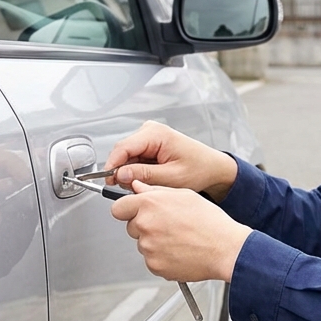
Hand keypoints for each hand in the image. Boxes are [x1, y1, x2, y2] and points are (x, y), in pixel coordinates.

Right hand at [105, 121, 238, 201]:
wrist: (212, 168)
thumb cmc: (200, 168)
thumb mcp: (171, 177)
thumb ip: (143, 175)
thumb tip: (120, 175)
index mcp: (156, 134)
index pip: (123, 147)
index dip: (112, 166)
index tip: (108, 181)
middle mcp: (150, 131)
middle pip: (123, 153)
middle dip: (124, 173)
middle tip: (134, 188)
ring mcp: (149, 138)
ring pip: (127, 158)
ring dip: (132, 174)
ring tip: (150, 183)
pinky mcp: (149, 146)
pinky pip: (134, 160)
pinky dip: (137, 172)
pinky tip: (151, 179)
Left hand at [110, 180, 250, 282]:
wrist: (225, 249)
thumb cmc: (210, 222)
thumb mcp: (184, 195)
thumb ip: (155, 190)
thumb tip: (138, 187)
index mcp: (150, 204)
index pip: (118, 207)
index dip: (127, 209)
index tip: (133, 211)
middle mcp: (145, 225)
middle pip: (131, 226)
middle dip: (144, 225)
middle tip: (167, 226)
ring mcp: (148, 247)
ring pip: (142, 243)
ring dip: (154, 242)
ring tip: (178, 239)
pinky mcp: (154, 265)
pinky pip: (151, 259)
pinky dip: (161, 257)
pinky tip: (179, 250)